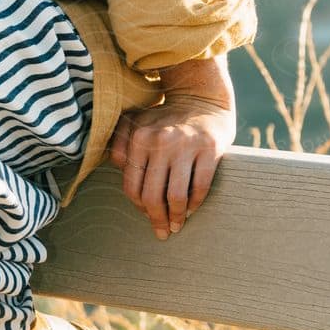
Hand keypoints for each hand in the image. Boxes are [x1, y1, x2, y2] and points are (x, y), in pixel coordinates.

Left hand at [105, 91, 236, 240]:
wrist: (202, 97)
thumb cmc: (166, 118)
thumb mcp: (138, 124)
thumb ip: (121, 145)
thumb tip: (120, 171)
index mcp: (139, 137)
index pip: (132, 186)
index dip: (139, 207)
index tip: (147, 215)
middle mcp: (160, 141)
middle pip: (152, 196)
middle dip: (157, 220)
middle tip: (163, 232)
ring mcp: (186, 145)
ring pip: (176, 196)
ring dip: (177, 218)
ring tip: (178, 226)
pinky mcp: (210, 149)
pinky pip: (200, 187)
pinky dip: (195, 204)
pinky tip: (193, 209)